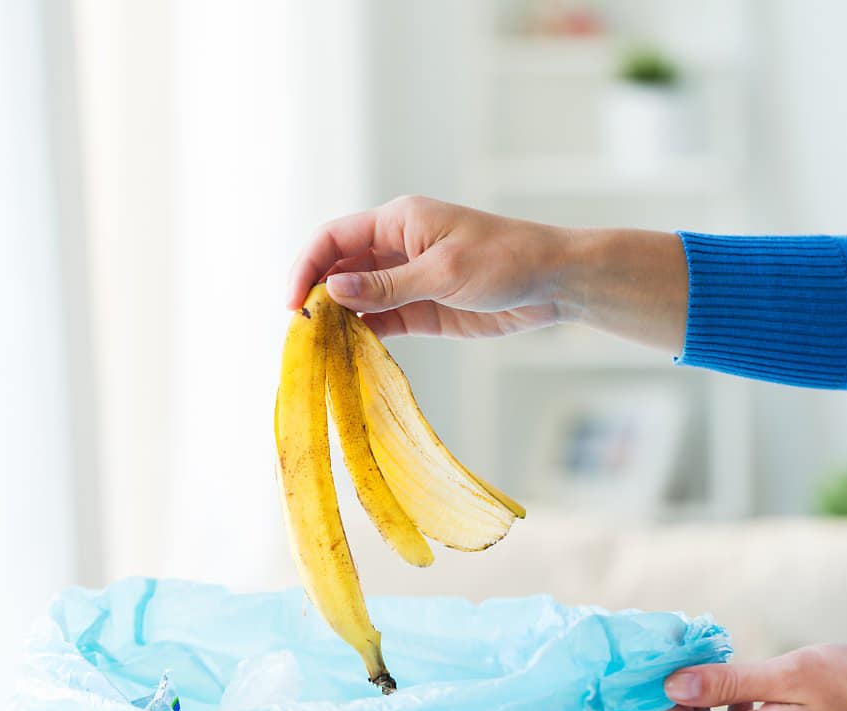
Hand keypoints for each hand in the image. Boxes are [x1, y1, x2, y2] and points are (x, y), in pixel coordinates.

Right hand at [286, 195, 568, 338]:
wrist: (554, 282)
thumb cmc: (506, 260)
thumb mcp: (443, 272)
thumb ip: (387, 285)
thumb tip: (332, 292)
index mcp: (398, 220)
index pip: (334, 239)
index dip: (306, 268)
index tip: (292, 305)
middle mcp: (396, 246)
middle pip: (339, 268)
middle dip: (316, 296)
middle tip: (300, 333)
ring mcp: (408, 278)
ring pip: (356, 297)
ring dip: (336, 320)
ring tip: (317, 349)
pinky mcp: (422, 308)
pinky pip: (381, 320)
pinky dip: (362, 335)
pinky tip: (348, 353)